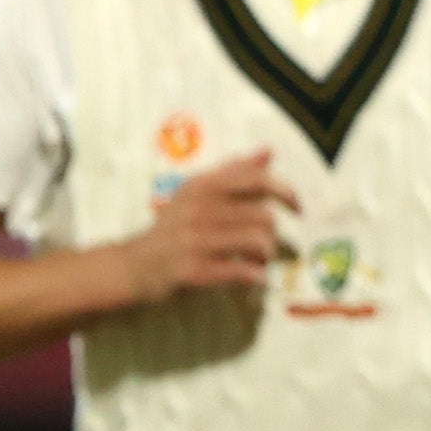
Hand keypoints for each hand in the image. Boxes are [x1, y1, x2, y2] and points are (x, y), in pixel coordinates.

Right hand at [115, 147, 292, 304]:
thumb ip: (233, 172)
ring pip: (257, 241)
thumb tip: (268, 151)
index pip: (256, 180)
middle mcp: (198, 209)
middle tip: (263, 247)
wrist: (132, 266)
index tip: (298, 209)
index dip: (286, 192)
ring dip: (266, 256)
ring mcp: (194, 240)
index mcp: (202, 186)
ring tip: (258, 262)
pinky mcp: (193, 270)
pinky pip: (241, 271)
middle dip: (271, 235)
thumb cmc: (172, 228)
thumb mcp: (195, 193)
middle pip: (263, 216)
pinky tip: (255, 280)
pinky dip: (256, 277)